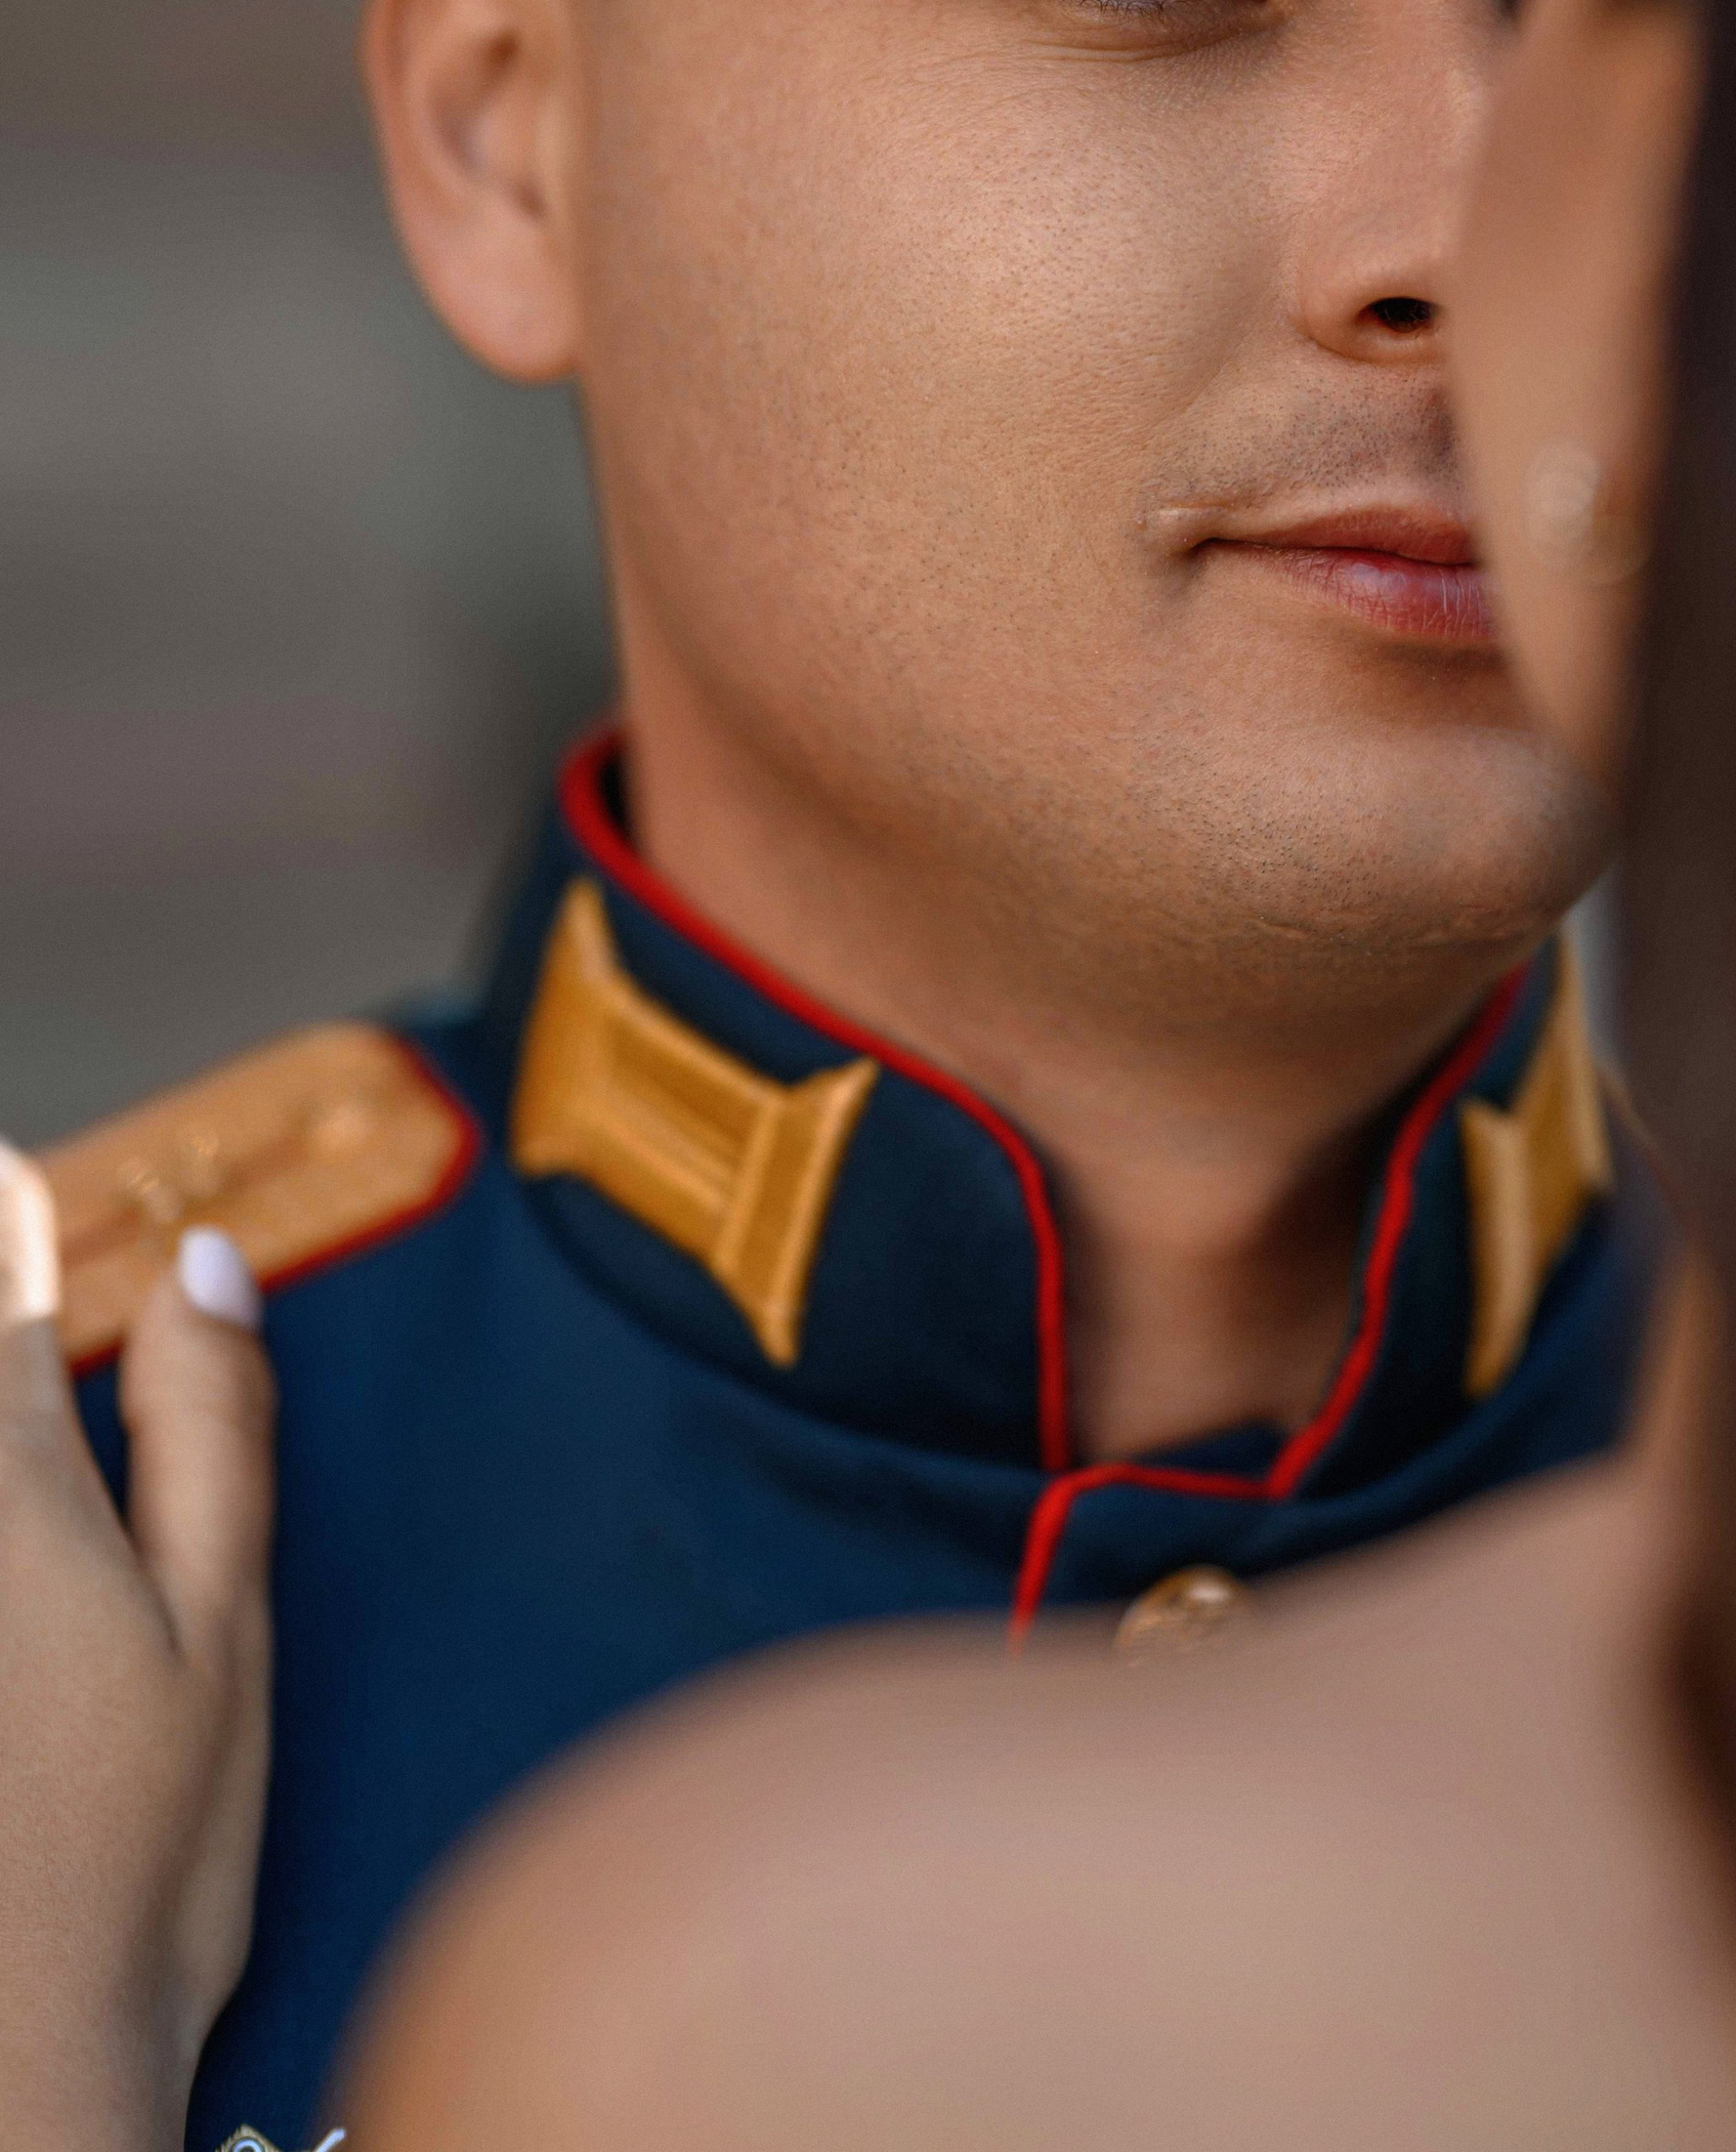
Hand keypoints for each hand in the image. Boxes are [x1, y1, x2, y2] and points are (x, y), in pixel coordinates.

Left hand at [0, 1144, 276, 2151]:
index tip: (11, 1167)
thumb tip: (209, 1264)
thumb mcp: (222, 1635)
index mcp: (14, 1491)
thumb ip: (210, 1434)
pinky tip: (18, 1577)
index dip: (10, 1221)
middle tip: (5, 1235)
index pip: (4, 1303)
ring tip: (24, 1448)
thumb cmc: (132, 1870)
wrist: (0, 2082)